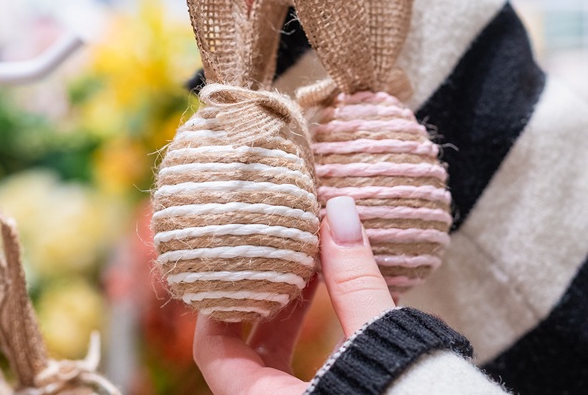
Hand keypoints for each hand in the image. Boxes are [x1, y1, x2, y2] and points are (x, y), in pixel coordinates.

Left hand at [193, 197, 395, 394]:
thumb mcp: (374, 339)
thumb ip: (353, 277)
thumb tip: (337, 209)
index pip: (213, 353)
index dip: (217, 306)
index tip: (234, 265)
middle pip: (247, 357)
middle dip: (264, 304)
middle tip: (282, 258)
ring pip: (278, 368)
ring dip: (294, 320)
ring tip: (317, 272)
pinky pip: (306, 378)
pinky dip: (316, 343)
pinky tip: (342, 306)